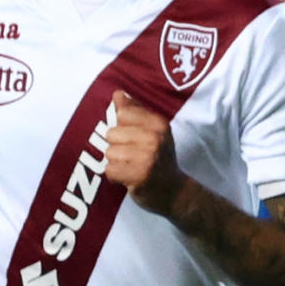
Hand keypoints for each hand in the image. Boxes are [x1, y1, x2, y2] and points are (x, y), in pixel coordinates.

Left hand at [102, 93, 185, 214]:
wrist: (175, 192)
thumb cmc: (160, 159)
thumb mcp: (153, 131)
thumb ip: (134, 111)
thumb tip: (117, 94)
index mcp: (158, 123)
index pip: (122, 113)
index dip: (124, 127)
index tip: (136, 138)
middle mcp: (154, 138)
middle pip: (111, 134)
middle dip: (118, 147)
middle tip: (134, 157)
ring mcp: (147, 157)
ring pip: (109, 153)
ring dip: (117, 163)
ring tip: (132, 167)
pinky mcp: (139, 176)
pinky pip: (110, 170)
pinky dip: (116, 177)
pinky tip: (130, 178)